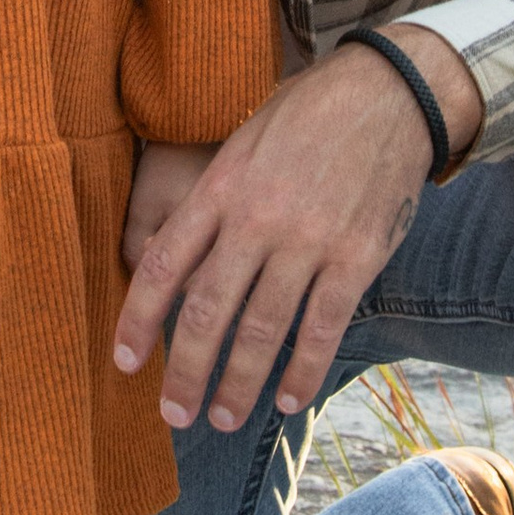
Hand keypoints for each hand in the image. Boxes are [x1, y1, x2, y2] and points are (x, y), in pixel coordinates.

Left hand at [112, 28, 484, 432]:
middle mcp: (256, 219)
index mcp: (219, 188)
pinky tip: (289, 399)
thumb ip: (212, 201)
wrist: (388, 94)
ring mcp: (308, 241)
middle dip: (185, 373)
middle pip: (207, 312)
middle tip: (172, 416)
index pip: (162, 266)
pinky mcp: (356, 257)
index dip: (138, 321)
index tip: (125, 362)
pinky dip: (303, 370)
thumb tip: (177, 262)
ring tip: (223, 420)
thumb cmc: (306, 116)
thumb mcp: (243, 142)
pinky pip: (322, 327)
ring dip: (239, 384)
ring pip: (261, 330)